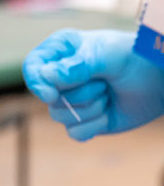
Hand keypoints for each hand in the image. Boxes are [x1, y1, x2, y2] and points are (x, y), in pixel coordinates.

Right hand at [22, 29, 163, 140]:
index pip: (33, 67)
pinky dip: (95, 126)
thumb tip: (47, 76)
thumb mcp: (109, 56)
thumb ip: (78, 66)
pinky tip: (108, 113)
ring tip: (109, 95)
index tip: (51, 95)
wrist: (159, 83)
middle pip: (48, 98)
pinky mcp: (80, 122)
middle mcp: (61, 78)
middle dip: (80, 95)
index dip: (37, 83)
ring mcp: (69, 101)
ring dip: (91, 109)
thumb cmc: (136, 59)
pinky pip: (75, 133)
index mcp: (62, 52)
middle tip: (104, 83)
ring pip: (60, 117)